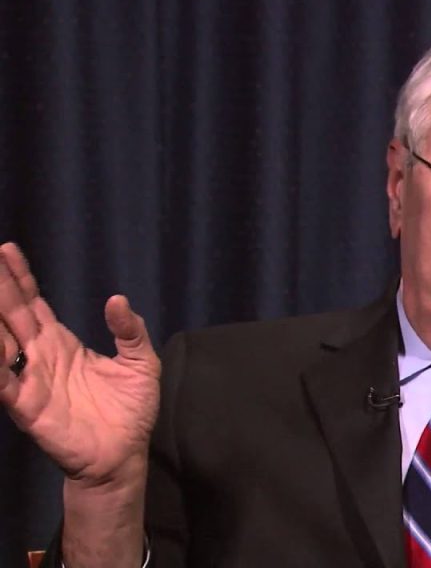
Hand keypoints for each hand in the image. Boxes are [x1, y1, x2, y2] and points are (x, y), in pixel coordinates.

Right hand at [0, 242, 159, 485]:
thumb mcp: (141, 363)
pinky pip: (3, 384)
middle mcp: (40, 357)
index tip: (7, 250)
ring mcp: (30, 380)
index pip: (34, 303)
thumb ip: (130, 332)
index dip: (21, 278)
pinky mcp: (27, 407)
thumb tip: (117, 299)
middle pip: (11, 315)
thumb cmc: (131, 410)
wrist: (124, 455)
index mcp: (62, 343)